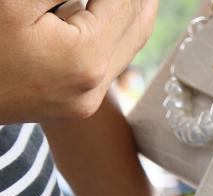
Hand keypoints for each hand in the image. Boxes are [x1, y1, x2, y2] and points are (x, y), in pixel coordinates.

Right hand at [1, 0, 156, 121]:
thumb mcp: (14, 3)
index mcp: (84, 60)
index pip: (122, 1)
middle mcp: (95, 88)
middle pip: (135, 22)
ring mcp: (86, 101)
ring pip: (128, 43)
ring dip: (132, 7)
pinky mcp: (75, 105)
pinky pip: (110, 59)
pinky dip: (116, 28)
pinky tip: (115, 7)